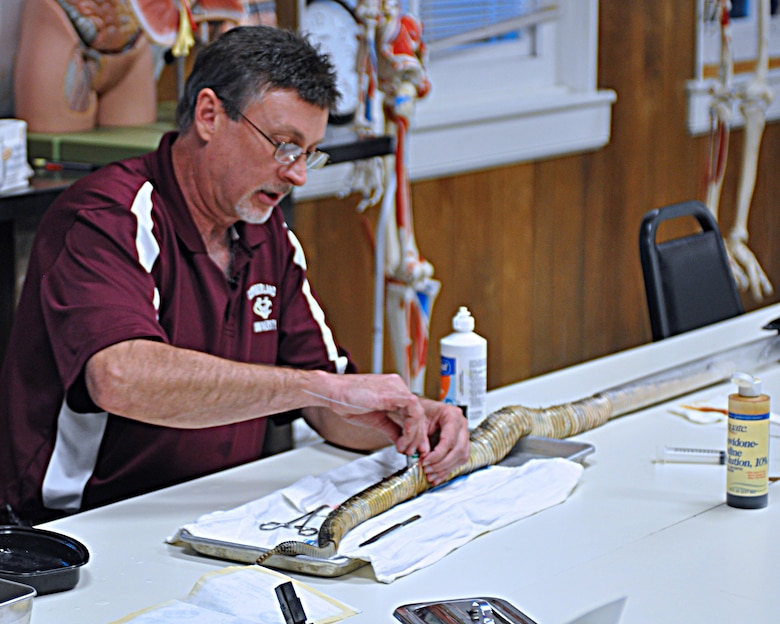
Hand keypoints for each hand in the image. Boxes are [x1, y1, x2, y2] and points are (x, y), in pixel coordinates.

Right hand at [308, 372, 430, 456]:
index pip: (413, 413)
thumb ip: (391, 429)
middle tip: (413, 452)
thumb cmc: (348, 402)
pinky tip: (404, 437)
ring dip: (414, 434)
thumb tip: (401, 443)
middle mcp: (398, 387)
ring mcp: (396, 387)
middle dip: (418, 437)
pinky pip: (412, 408)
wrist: (332, 393)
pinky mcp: (392, 392)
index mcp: (394, 391)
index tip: (414, 448)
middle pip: (418, 413)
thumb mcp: (376, 420)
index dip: (416, 433)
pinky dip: (411, 425)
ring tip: (405, 448)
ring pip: (418, 412)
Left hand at [417, 398, 470, 484]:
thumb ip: (420, 437)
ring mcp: (464, 434)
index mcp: (452, 415)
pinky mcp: (462, 444)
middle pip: (459, 450)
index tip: (424, 461)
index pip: (449, 439)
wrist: (425, 409)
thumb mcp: (418, 420)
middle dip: (442, 464)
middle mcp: (462, 424)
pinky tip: (437, 476)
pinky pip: (459, 460)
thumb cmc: (422, 411)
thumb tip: (423, 455)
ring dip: (445, 469)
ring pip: (461, 457)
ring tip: (430, 475)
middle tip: (427, 470)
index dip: (437, 454)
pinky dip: (447, 469)